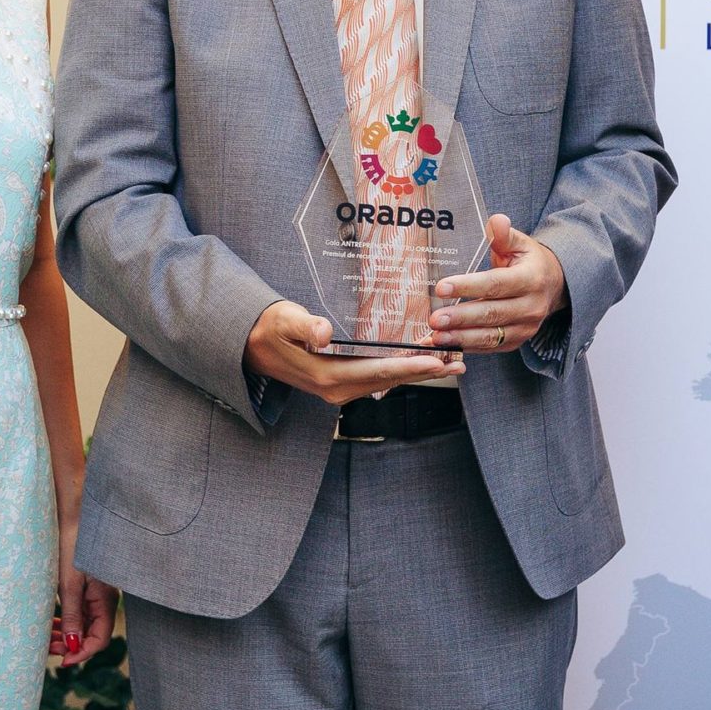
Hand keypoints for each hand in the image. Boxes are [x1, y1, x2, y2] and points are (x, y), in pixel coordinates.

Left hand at [53, 521, 117, 667]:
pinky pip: (79, 613)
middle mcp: (104, 600)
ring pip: (83, 625)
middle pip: (91, 634)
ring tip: (46, 638)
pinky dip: (66, 621)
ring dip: (66, 635)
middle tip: (47, 648)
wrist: (74, 518)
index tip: (63, 661)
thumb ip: (72, 616)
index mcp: (105, 600)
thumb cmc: (74, 548)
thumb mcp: (70, 585)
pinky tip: (52, 623)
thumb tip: (72, 646)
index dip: (83, 653)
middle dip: (71, 645)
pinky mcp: (86, 588)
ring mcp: (95, 594)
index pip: (100, 639)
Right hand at [244, 300, 462, 405]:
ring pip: (388, 381)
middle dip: (426, 372)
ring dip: (419, 373)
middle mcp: (338, 389)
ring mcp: (341, 389)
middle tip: (460, 361)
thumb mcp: (283, 321)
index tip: (437, 361)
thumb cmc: (268, 328)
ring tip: (451, 363)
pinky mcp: (342, 383)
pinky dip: (402, 371)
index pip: (378, 370)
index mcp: (328, 375)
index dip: (409, 365)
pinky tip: (421, 362)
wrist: (251, 346)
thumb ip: (305, 325)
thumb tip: (325, 332)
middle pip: (390, 379)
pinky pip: (378, 378)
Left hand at [430, 215, 566, 355]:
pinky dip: (466, 347)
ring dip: (461, 337)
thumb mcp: (520, 243)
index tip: (441, 288)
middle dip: (461, 318)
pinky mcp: (516, 341)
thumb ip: (504, 235)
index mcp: (531, 279)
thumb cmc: (528, 262)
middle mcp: (531, 306)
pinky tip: (445, 345)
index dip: (468, 287)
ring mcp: (525, 328)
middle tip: (435, 319)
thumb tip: (496, 221)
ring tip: (436, 336)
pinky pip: (490, 347)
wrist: (553, 286)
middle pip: (491, 313)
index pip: (495, 284)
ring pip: (490, 335)